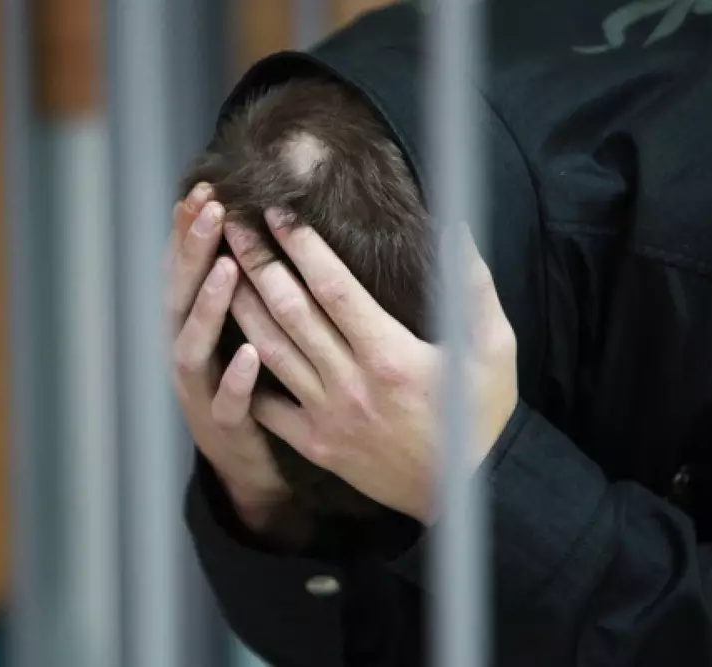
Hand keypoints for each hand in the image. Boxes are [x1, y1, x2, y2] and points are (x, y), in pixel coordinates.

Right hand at [166, 186, 302, 538]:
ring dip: (208, 307)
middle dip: (194, 253)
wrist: (248, 465)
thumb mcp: (235, 332)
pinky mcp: (223, 430)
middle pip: (179, 298)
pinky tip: (250, 353)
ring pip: (192, 348)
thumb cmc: (247, 387)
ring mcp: (200, 394)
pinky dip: (235, 378)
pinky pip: (227, 404)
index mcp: (192, 329)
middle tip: (213, 211)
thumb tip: (248, 227)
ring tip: (227, 270)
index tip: (204, 187)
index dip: (188, 232)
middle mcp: (186, 356)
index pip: (183, 272)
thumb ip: (236, 290)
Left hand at [224, 209, 518, 523]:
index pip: (333, 287)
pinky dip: (244, 376)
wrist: (469, 490)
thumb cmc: (481, 415)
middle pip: (290, 312)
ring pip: (271, 351)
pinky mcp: (317, 444)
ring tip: (218, 270)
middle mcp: (350, 382)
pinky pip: (268, 407)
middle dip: (257, 263)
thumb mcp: (493, 348)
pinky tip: (226, 344)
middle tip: (231, 225)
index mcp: (390, 354)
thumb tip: (457, 225)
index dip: (301, 246)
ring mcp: (328, 416)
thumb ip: (473, 286)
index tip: (277, 212)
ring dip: (240, 307)